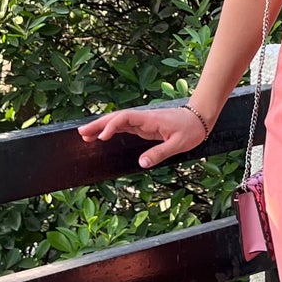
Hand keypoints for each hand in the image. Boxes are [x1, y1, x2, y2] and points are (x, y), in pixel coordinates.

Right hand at [76, 103, 210, 169]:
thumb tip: (141, 163)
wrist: (199, 118)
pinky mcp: (143, 126)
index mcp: (150, 120)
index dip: (112, 126)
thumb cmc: (191, 130)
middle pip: (116, 118)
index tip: (101, 137)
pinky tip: (102, 136)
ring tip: (85, 135)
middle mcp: (143, 118)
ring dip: (101, 127)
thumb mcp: (178, 144)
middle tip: (82, 133)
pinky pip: (123, 126)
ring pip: (117, 122)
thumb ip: (159, 153)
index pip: (125, 118)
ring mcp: (142, 122)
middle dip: (98, 124)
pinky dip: (111, 130)